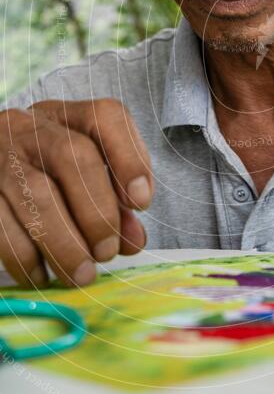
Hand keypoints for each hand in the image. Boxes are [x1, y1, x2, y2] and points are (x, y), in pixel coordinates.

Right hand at [0, 98, 152, 287]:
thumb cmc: (44, 176)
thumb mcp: (81, 177)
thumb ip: (113, 203)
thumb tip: (132, 239)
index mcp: (66, 117)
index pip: (104, 117)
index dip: (129, 158)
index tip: (141, 203)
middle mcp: (30, 128)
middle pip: (73, 155)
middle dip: (97, 211)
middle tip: (107, 251)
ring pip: (37, 195)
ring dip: (66, 244)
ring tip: (82, 275)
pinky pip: (2, 226)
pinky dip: (27, 258)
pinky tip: (42, 276)